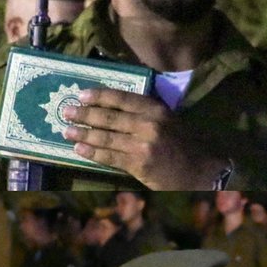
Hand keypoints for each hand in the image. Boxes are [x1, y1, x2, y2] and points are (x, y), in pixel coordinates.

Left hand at [63, 88, 217, 190]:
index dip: (99, 95)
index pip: (122, 98)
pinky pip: (110, 157)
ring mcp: (143, 144)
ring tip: (67, 131)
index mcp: (156, 108)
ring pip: (106, 137)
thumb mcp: (168, 120)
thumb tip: (112, 108)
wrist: (201, 171)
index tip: (81, 94)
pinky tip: (79, 150)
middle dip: (84, 114)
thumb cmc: (183, 144)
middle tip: (66, 111)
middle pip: (109, 117)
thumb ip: (145, 113)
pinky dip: (92, 153)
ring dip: (83, 134)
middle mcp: (148, 123)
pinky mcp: (138, 164)